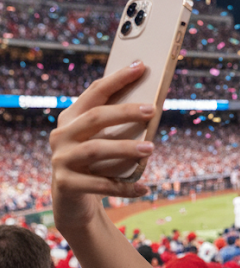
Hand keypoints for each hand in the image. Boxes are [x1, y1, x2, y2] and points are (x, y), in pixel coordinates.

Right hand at [51, 62, 153, 230]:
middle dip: (124, 112)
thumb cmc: (96, 165)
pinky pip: (100, 185)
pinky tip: (144, 188)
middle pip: (95, 118)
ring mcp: (61, 159)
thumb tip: (150, 109)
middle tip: (152, 109)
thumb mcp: (103, 142)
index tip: (140, 66)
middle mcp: (61, 135)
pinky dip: (125, 187)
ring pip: (96, 149)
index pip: (95, 92)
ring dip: (125, 148)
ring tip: (151, 148)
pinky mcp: (66, 184)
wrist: (72, 201)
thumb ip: (117, 127)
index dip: (117, 79)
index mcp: (71, 118)